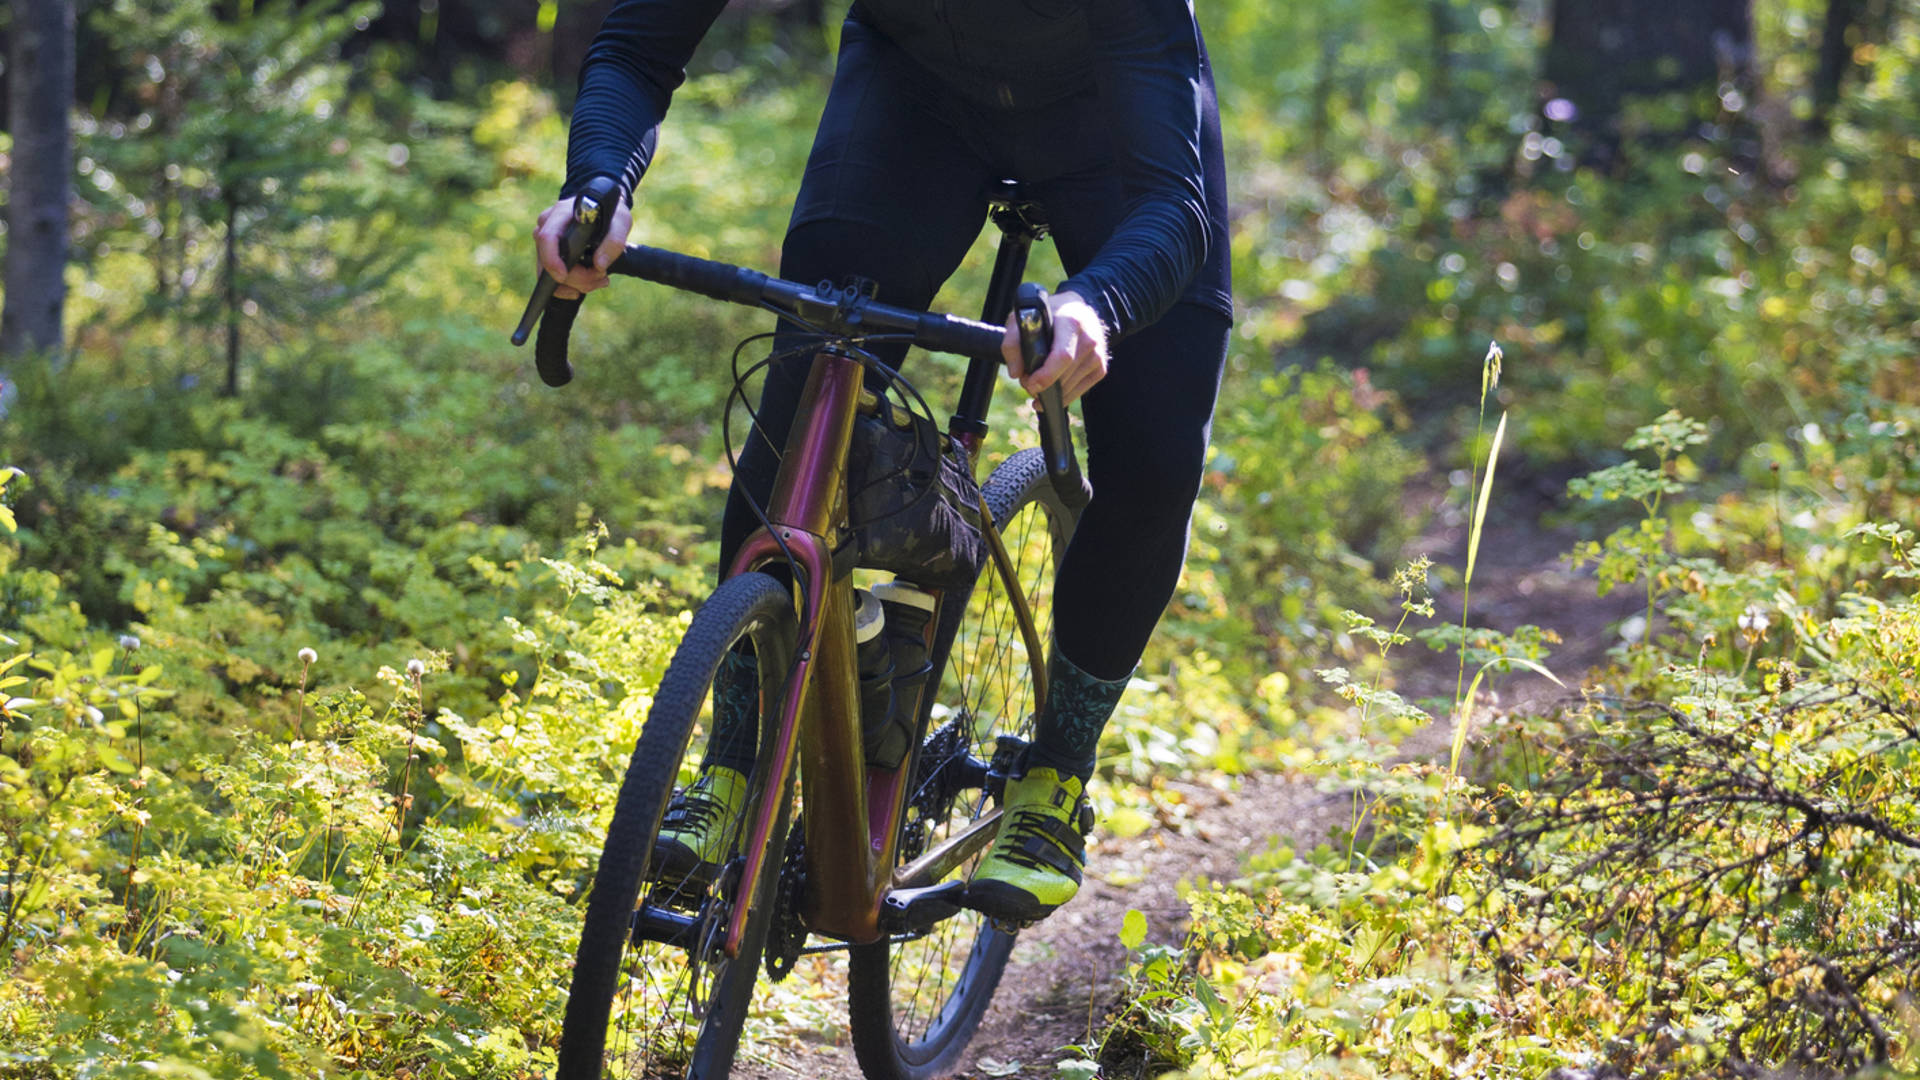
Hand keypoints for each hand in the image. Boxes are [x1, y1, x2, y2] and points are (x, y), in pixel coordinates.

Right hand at [533, 192, 633, 298]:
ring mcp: (545, 240)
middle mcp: (547, 225)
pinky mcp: (549, 252)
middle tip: (602, 277)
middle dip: (576, 277)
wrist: (604, 208)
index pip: (547, 237)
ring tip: (600, 280)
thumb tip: (599, 265)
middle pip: (548, 260)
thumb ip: (614, 241)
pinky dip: (565, 287)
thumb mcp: (621, 221)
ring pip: (548, 272)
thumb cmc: (610, 212)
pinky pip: (548, 276)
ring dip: (575, 283)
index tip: (564, 276)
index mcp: (561, 213)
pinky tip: (581, 289)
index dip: (552, 260)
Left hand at [1000, 290, 1108, 404]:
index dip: (1045, 376)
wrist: (1078, 310)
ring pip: (1070, 387)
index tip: (1030, 384)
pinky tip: (1052, 394)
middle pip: (1064, 376)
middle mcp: (1089, 339)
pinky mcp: (1101, 368)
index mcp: (1071, 323)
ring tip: (1038, 382)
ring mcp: (1097, 355)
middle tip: (1027, 383)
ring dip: (1051, 392)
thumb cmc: (1048, 315)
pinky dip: (1063, 396)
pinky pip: (1079, 391)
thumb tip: (1016, 373)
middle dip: (1042, 385)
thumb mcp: (1025, 318)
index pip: (1063, 356)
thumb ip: (1013, 342)